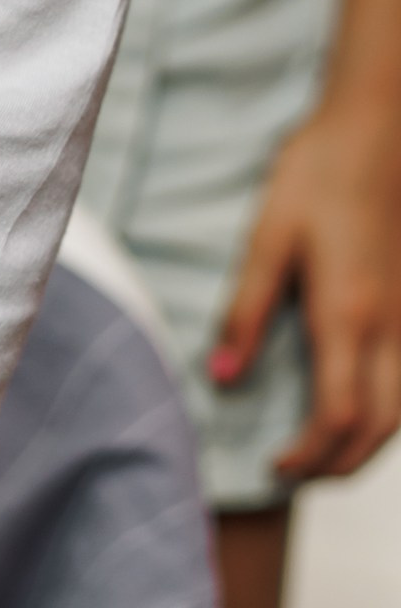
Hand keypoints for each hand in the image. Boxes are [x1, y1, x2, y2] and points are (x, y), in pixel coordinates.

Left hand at [212, 93, 400, 479]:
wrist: (376, 132)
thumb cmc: (316, 175)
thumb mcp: (267, 236)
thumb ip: (245, 311)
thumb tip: (223, 379)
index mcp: (348, 315)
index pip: (338, 418)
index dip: (307, 457)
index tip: (272, 466)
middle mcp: (393, 328)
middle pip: (379, 431)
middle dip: (338, 467)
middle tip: (293, 475)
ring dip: (367, 447)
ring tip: (322, 456)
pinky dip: (389, 416)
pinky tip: (360, 411)